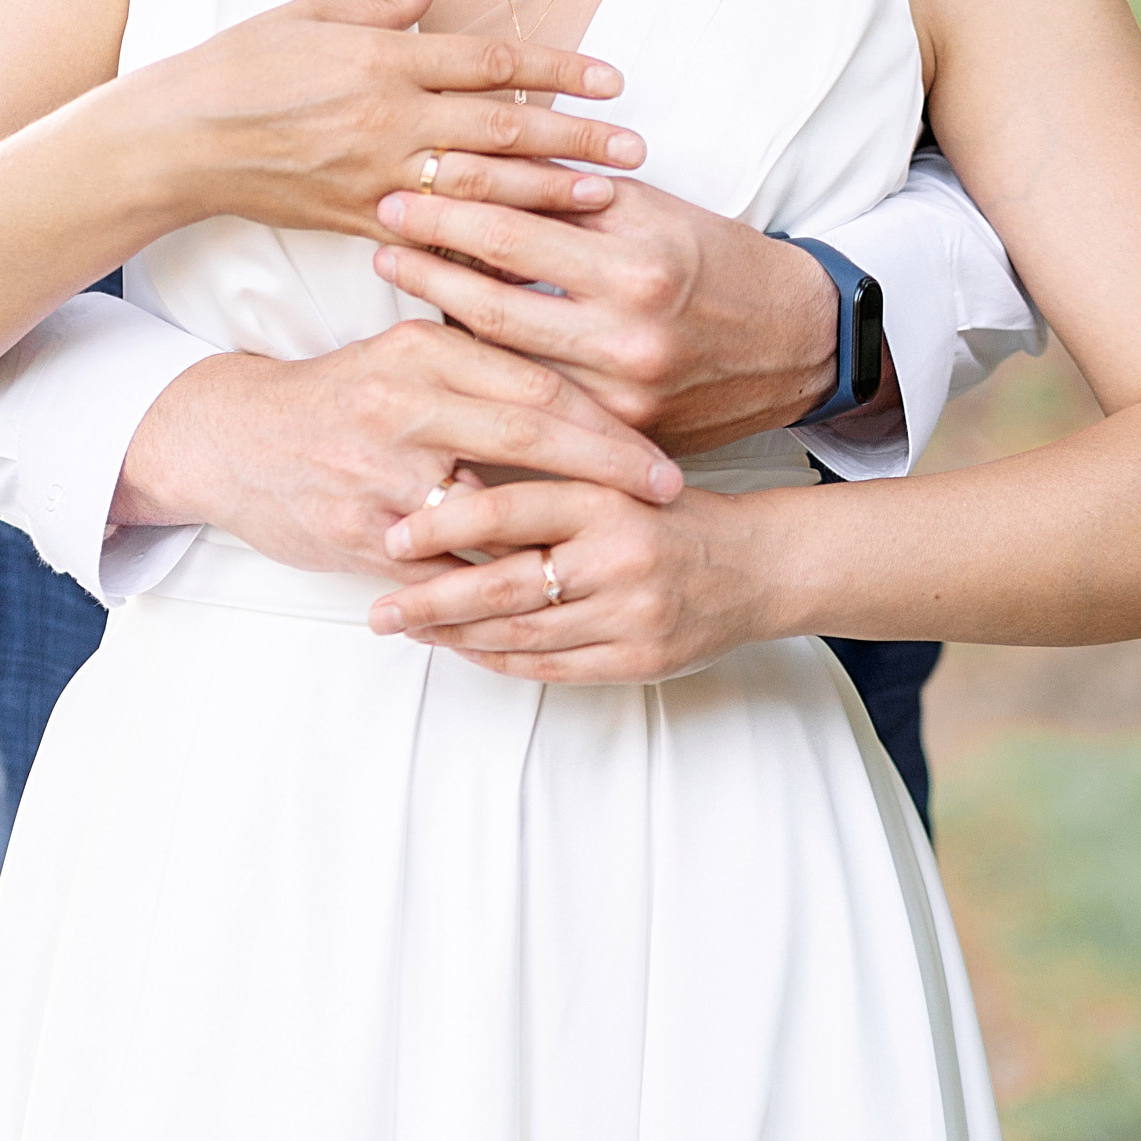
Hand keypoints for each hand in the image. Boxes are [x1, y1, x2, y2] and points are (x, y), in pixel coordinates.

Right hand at [113, 318, 683, 577]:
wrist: (232, 438)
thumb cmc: (340, 395)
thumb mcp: (405, 353)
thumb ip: (481, 353)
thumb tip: (579, 341)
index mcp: (422, 350)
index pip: (534, 379)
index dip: (606, 416)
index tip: (659, 443)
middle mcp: (402, 403)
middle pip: (528, 433)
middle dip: (607, 464)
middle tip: (667, 489)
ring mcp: (379, 472)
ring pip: (491, 507)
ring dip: (563, 532)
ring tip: (622, 548)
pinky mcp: (359, 533)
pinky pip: (446, 568)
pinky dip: (498, 583)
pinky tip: (551, 592)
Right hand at [127, 0, 644, 239]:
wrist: (175, 139)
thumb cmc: (238, 65)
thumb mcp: (309, 13)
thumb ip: (383, 2)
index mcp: (385, 59)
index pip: (493, 61)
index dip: (559, 68)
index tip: (613, 78)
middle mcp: (389, 118)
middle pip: (505, 128)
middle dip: (577, 138)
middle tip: (638, 148)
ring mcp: (376, 176)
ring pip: (482, 188)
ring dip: (549, 193)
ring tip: (606, 198)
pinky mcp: (357, 219)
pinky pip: (434, 236)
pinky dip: (483, 246)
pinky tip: (528, 256)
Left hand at [368, 475, 800, 682]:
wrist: (762, 564)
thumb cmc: (673, 512)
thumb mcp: (615, 473)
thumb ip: (548, 477)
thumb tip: (448, 477)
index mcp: (607, 496)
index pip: (508, 511)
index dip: (443, 525)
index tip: (392, 537)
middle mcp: (620, 556)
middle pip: (503, 586)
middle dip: (430, 600)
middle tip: (378, 609)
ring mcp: (632, 614)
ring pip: (521, 634)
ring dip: (456, 636)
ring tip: (409, 629)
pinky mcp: (641, 660)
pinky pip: (553, 667)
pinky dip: (500, 660)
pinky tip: (464, 650)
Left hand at [370, 176, 841, 445]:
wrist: (798, 344)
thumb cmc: (719, 262)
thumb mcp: (653, 209)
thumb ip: (569, 191)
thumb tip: (478, 158)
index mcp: (637, 266)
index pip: (513, 236)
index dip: (446, 214)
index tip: (395, 195)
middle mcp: (628, 338)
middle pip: (491, 307)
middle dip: (425, 269)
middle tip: (377, 239)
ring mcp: (623, 399)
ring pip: (503, 367)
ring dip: (444, 328)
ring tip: (399, 290)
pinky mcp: (623, 437)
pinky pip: (538, 408)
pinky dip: (490, 378)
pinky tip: (451, 355)